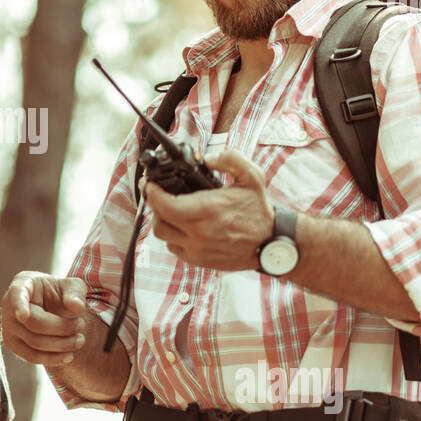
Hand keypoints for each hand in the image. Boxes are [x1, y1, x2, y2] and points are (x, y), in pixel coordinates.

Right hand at [0, 271, 87, 366]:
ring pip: (35, 343)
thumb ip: (75, 293)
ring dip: (61, 345)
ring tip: (80, 340)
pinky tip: (69, 355)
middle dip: (62, 328)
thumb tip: (78, 307)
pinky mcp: (14, 345)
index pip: (17, 296)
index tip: (23, 315)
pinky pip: (32, 357)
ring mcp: (8, 328)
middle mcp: (9, 306)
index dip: (19, 306)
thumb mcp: (71, 286)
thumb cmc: (59, 294)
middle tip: (81, 325)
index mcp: (22, 285)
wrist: (50, 308)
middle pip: (35, 323)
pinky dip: (53, 359)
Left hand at [144, 148, 274, 270]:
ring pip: (163, 236)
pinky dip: (173, 236)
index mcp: (208, 210)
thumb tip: (208, 159)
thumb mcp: (251, 176)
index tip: (150, 184)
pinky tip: (182, 225)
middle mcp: (199, 233)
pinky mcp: (199, 261)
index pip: (165, 204)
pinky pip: (174, 248)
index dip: (152, 193)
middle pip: (159, 221)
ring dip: (162, 221)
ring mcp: (197, 249)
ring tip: (169, 209)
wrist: (271, 243)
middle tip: (157, 194)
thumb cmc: (258, 210)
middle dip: (155, 206)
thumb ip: (230, 160)